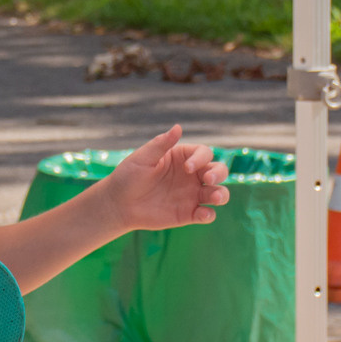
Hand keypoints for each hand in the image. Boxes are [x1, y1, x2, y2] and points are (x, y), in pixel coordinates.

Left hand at [103, 124, 231, 229]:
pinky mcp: (189, 214)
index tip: (187, 168)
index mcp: (183, 158)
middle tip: (208, 179)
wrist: (119, 204)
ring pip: (217, 193)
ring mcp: (192, 195)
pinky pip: (206, 214)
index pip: (204, 153)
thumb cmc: (128, 176)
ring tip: (216, 197)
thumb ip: (161, 144)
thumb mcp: (143, 158)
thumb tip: (178, 126)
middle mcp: (192, 175)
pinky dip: (209, 214)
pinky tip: (203, 214)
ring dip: (221, 194)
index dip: (201, 159)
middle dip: (219, 174)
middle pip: (218, 171)